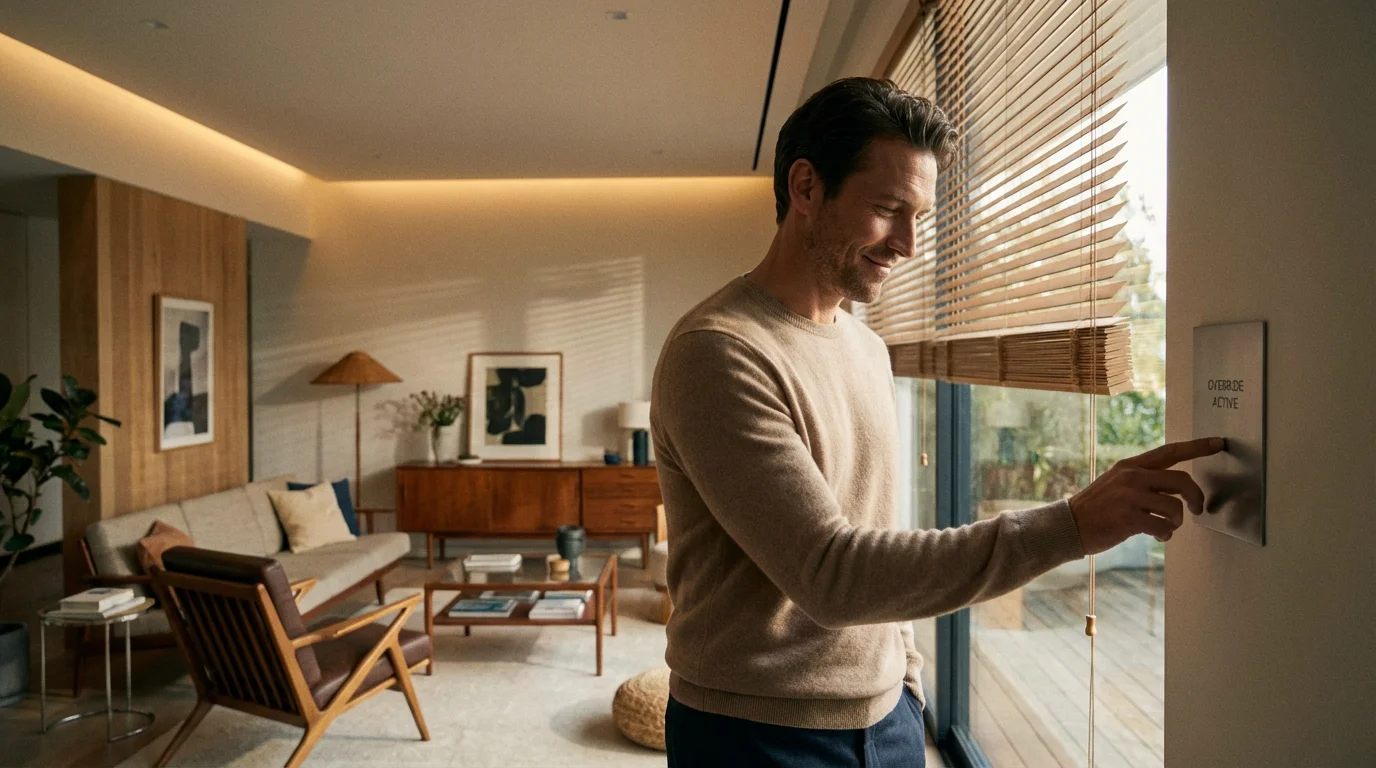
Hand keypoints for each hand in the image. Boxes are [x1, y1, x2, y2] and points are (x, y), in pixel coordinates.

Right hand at [1068, 437, 1226, 554]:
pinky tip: (1157, 535)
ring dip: (1176, 522)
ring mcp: (1130, 497)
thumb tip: (1176, 491)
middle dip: (1196, 497)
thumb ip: (1143, 480)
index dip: (1197, 447)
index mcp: (1130, 466)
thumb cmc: (1096, 508)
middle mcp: (1132, 477)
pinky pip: (1163, 527)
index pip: (1170, 452)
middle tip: (1198, 509)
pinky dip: (1165, 534)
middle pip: (1181, 480)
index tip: (1219, 443)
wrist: (1068, 525)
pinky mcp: (1129, 518)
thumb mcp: (1116, 483)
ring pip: (1175, 507)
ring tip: (1166, 528)